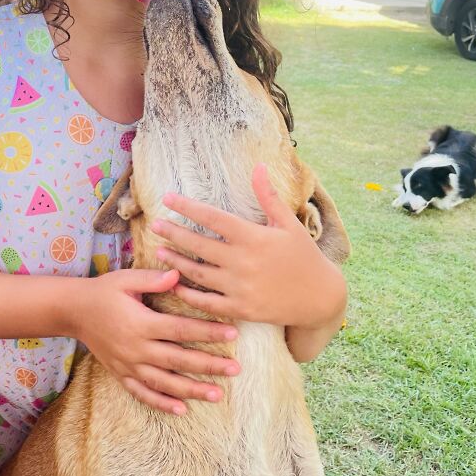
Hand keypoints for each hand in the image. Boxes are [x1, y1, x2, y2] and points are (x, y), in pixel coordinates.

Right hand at [76, 268, 240, 415]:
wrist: (73, 311)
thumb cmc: (103, 291)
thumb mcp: (126, 279)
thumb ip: (153, 279)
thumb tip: (178, 275)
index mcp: (141, 323)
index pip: (180, 330)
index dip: (207, 333)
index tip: (232, 334)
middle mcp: (136, 348)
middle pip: (178, 360)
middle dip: (208, 365)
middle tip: (235, 369)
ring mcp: (128, 365)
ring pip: (165, 382)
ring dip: (192, 390)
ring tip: (217, 394)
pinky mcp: (121, 374)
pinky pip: (143, 393)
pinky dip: (162, 403)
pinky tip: (182, 410)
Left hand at [152, 163, 346, 330]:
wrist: (320, 297)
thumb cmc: (304, 256)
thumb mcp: (288, 223)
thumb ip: (268, 196)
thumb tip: (258, 166)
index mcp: (253, 237)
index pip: (212, 217)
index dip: (188, 207)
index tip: (168, 198)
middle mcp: (243, 261)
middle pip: (199, 245)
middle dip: (174, 233)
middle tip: (155, 224)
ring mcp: (240, 287)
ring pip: (198, 273)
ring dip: (176, 262)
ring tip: (159, 252)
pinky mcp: (241, 309)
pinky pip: (207, 303)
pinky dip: (189, 295)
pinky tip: (176, 286)